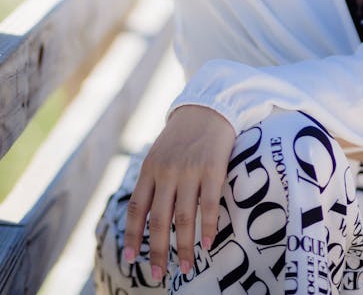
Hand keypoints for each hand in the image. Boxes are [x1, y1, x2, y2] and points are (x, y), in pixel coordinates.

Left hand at [123, 104, 235, 280]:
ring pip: (183, 217)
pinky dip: (208, 227)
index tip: (131, 259)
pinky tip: (209, 243)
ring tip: (186, 267)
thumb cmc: (184, 135)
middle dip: (157, 251)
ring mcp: (189, 170)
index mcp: (149, 168)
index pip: (137, 208)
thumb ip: (154, 180)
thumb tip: (146, 215)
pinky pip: (208, 204)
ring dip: (183, 246)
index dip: (132, 235)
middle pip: (158, 219)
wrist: (209, 106)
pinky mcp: (212, 168)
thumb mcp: (160, 153)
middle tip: (158, 275)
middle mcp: (166, 171)